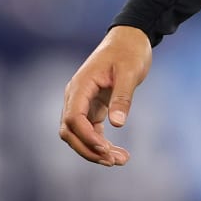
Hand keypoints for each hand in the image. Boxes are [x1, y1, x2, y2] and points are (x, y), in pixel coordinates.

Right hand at [59, 26, 153, 165]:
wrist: (130, 38)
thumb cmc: (129, 51)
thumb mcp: (130, 72)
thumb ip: (122, 97)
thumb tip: (118, 124)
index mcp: (80, 86)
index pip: (73, 118)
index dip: (86, 136)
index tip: (105, 148)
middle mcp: (76, 96)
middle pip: (70, 132)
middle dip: (89, 149)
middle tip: (114, 161)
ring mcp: (83, 102)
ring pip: (78, 134)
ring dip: (95, 150)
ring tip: (120, 160)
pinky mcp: (92, 106)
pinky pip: (90, 130)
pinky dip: (100, 143)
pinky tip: (116, 153)